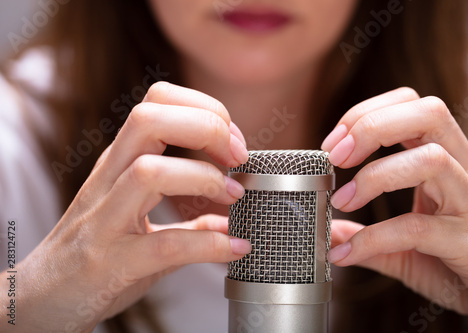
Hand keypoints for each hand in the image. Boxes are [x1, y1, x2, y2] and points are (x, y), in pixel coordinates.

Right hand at [0, 82, 250, 331]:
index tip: (234, 143)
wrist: (41, 301)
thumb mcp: (139, 222)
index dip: (204, 110)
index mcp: (119, 162)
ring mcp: (104, 220)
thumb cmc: (95, 254)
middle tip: (237, 158)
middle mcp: (108, 180)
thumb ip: (187, 220)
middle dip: (206, 127)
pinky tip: (235, 247)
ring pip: (149, 172)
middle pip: (149, 120)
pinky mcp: (110, 263)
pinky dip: (209, 244)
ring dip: (203, 177)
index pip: (157, 101)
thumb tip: (229, 221)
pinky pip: (165, 244)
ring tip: (232, 196)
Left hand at [321, 87, 467, 330]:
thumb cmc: (461, 266)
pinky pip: (419, 229)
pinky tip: (348, 252)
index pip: (414, 106)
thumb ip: (370, 238)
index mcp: (451, 162)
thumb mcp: (409, 248)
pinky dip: (374, 237)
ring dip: (374, 175)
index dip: (368, 113)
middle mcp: (467, 174)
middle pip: (428, 115)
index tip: (333, 144)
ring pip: (431, 160)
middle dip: (372, 126)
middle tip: (336, 156)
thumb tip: (331, 232)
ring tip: (342, 201)